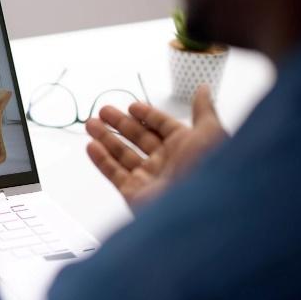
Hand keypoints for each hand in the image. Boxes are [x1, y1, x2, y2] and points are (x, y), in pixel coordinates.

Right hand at [85, 85, 226, 205]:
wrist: (200, 210)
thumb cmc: (209, 169)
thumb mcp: (210, 132)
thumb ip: (203, 110)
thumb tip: (204, 89)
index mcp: (186, 146)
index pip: (163, 126)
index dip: (148, 115)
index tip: (131, 106)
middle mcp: (167, 162)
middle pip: (139, 138)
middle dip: (120, 124)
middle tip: (103, 111)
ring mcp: (149, 178)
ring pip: (123, 154)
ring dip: (105, 138)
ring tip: (90, 123)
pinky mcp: (135, 193)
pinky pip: (115, 174)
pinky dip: (101, 160)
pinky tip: (91, 146)